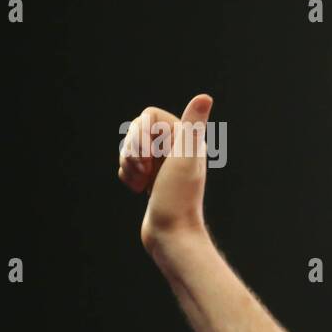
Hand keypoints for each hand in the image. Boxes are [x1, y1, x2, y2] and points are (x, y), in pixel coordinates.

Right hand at [117, 93, 213, 258]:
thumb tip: (204, 97)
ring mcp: (163, 164)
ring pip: (129, 148)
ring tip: (142, 183)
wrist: (172, 235)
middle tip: (145, 172)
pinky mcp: (152, 179)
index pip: (149, 115)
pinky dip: (127, 176)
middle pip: (136, 130)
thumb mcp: (185, 158)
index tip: (149, 155)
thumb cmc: (179, 197)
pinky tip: (139, 191)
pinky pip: (128, 166)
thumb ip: (191, 127)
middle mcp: (177, 149)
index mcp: (187, 139)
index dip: (141, 133)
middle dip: (132, 150)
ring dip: (128, 165)